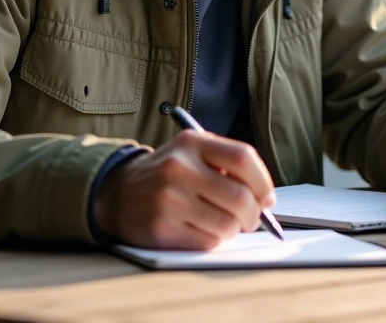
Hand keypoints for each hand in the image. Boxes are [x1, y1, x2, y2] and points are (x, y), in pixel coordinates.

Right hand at [93, 130, 275, 249]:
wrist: (117, 193)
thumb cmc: (166, 175)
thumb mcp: (192, 153)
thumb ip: (227, 165)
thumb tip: (265, 198)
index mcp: (192, 143)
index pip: (243, 157)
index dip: (263, 182)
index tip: (267, 198)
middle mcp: (179, 168)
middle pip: (240, 197)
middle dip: (253, 214)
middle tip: (251, 219)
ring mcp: (169, 199)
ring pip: (227, 224)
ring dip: (233, 229)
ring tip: (221, 223)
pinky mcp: (161, 228)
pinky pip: (207, 242)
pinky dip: (213, 240)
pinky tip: (199, 229)